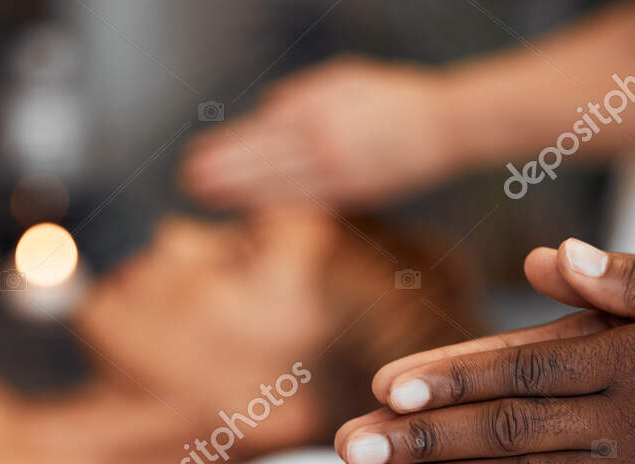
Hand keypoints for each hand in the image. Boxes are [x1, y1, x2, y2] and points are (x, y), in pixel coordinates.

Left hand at [181, 57, 458, 207]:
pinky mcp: (353, 190)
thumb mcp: (347, 79)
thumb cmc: (394, 97)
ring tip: (209, 198)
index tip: (197, 156)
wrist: (445, 124)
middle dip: (222, 173)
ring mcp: (338, 167)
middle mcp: (324, 138)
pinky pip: (305, 201)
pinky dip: (275, 206)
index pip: (259, 131)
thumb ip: (304, 93)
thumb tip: (266, 109)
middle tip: (189, 183)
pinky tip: (252, 212)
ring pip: (278, 183)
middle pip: (260, 160)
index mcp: (319, 107)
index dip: (226, 147)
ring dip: (240, 193)